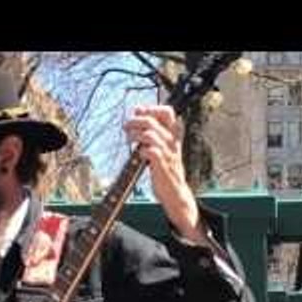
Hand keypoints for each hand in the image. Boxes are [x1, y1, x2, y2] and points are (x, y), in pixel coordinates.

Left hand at [124, 105, 205, 243]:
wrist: (175, 192)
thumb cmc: (166, 168)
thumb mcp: (161, 145)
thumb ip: (152, 128)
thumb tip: (138, 108)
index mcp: (174, 135)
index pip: (167, 112)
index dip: (151, 109)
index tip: (139, 115)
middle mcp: (172, 142)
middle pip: (152, 121)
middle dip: (135, 121)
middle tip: (126, 127)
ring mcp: (168, 154)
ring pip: (150, 135)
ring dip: (135, 135)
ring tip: (129, 140)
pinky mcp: (162, 166)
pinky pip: (151, 152)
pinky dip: (141, 151)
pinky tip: (139, 155)